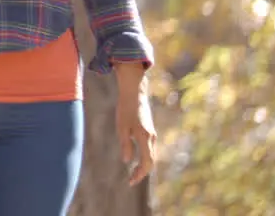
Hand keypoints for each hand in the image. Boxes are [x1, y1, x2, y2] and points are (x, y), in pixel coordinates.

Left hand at [115, 62, 155, 184]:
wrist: (135, 93)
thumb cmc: (125, 109)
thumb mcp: (122, 128)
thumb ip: (125, 145)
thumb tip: (127, 161)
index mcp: (145, 138)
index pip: (146, 163)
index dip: (139, 174)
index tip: (131, 182)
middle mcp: (151, 138)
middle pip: (150, 161)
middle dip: (141, 172)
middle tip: (131, 180)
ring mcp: (152, 134)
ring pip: (151, 155)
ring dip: (143, 165)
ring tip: (133, 173)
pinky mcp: (150, 130)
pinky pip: (149, 148)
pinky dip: (144, 157)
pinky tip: (136, 159)